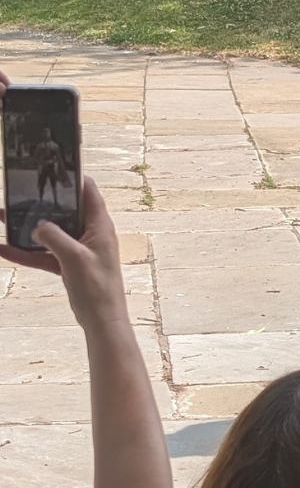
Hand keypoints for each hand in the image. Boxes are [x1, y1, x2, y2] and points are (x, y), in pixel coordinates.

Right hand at [0, 177, 125, 331]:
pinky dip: (25, 252)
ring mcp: (78, 249)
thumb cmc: (96, 287)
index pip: (88, 191)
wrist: (101, 320)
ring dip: (28, 226)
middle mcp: (90, 233)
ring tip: (3, 215)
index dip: (73, 177)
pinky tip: (2, 249)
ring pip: (50, 232)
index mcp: (99, 225)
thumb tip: (37, 226)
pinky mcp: (67, 264)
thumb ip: (54, 238)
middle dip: (42, 201)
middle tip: (20, 191)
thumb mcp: (73, 258)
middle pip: (64, 210)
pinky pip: (43, 254)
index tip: (53, 167)